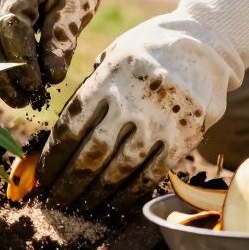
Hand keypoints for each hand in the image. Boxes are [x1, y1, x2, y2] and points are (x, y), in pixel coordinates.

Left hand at [36, 0, 248, 210]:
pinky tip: (115, 203)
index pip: (72, 126)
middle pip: (93, 153)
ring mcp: (162, 120)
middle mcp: (134, 100)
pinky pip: (152, 172)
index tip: (44, 174)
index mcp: (110, 77)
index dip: (55, 156)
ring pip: (121, 169)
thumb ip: (90, 91)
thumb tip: (60, 137)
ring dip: (97, 194)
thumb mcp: (113, 55)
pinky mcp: (185, 135)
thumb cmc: (148, 50)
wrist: (205, 42)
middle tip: (56, 199)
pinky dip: (130, 192)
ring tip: (81, 207)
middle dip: (70, 182)